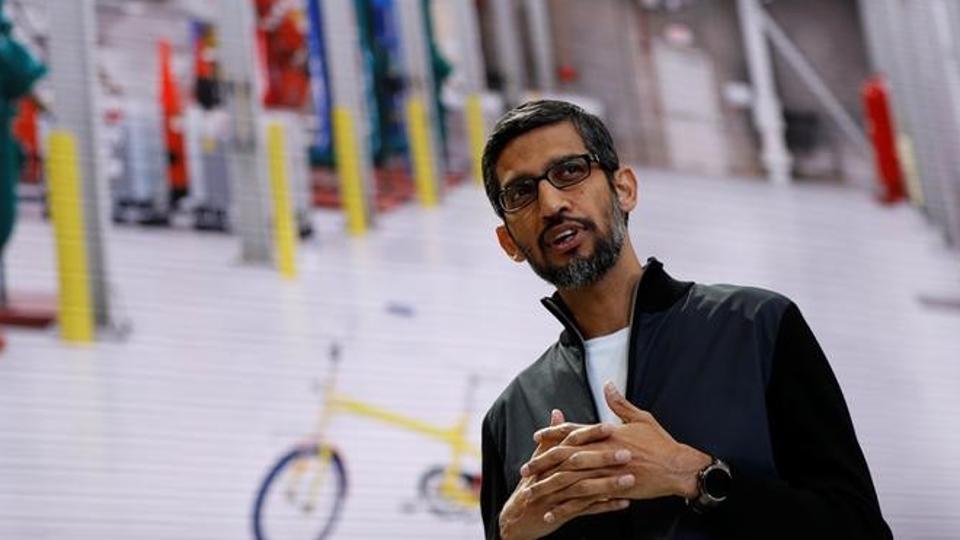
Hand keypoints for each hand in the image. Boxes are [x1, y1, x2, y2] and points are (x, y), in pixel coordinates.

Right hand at [498, 409, 631, 539]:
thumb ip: (551, 437)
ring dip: (608, 484)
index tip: (612, 426)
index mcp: (551, 458)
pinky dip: (605, 506)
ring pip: (585, 487)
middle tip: (628, 453)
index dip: (591, 433)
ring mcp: (558, 494)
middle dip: (604, 457)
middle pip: (580, 463)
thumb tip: (557, 411)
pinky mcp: (563, 513)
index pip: (572, 440)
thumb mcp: (538, 459)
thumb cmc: (533, 484)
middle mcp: (554, 474)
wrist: (519, 518)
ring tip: (630, 479)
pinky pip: (586, 509)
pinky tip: (624, 502)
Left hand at [522, 383, 711, 501]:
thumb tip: (607, 384)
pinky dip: (566, 507)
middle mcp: (602, 452)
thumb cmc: (661, 443)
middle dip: (542, 463)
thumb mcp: (640, 418)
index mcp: (606, 434)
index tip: (536, 437)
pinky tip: (552, 513)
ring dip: (548, 487)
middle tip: (524, 469)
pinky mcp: (612, 491)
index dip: (553, 434)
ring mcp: (606, 473)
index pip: (573, 432)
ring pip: (570, 480)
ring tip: (531, 493)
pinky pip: (584, 501)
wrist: (678, 468)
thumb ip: (619, 403)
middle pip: (564, 457)